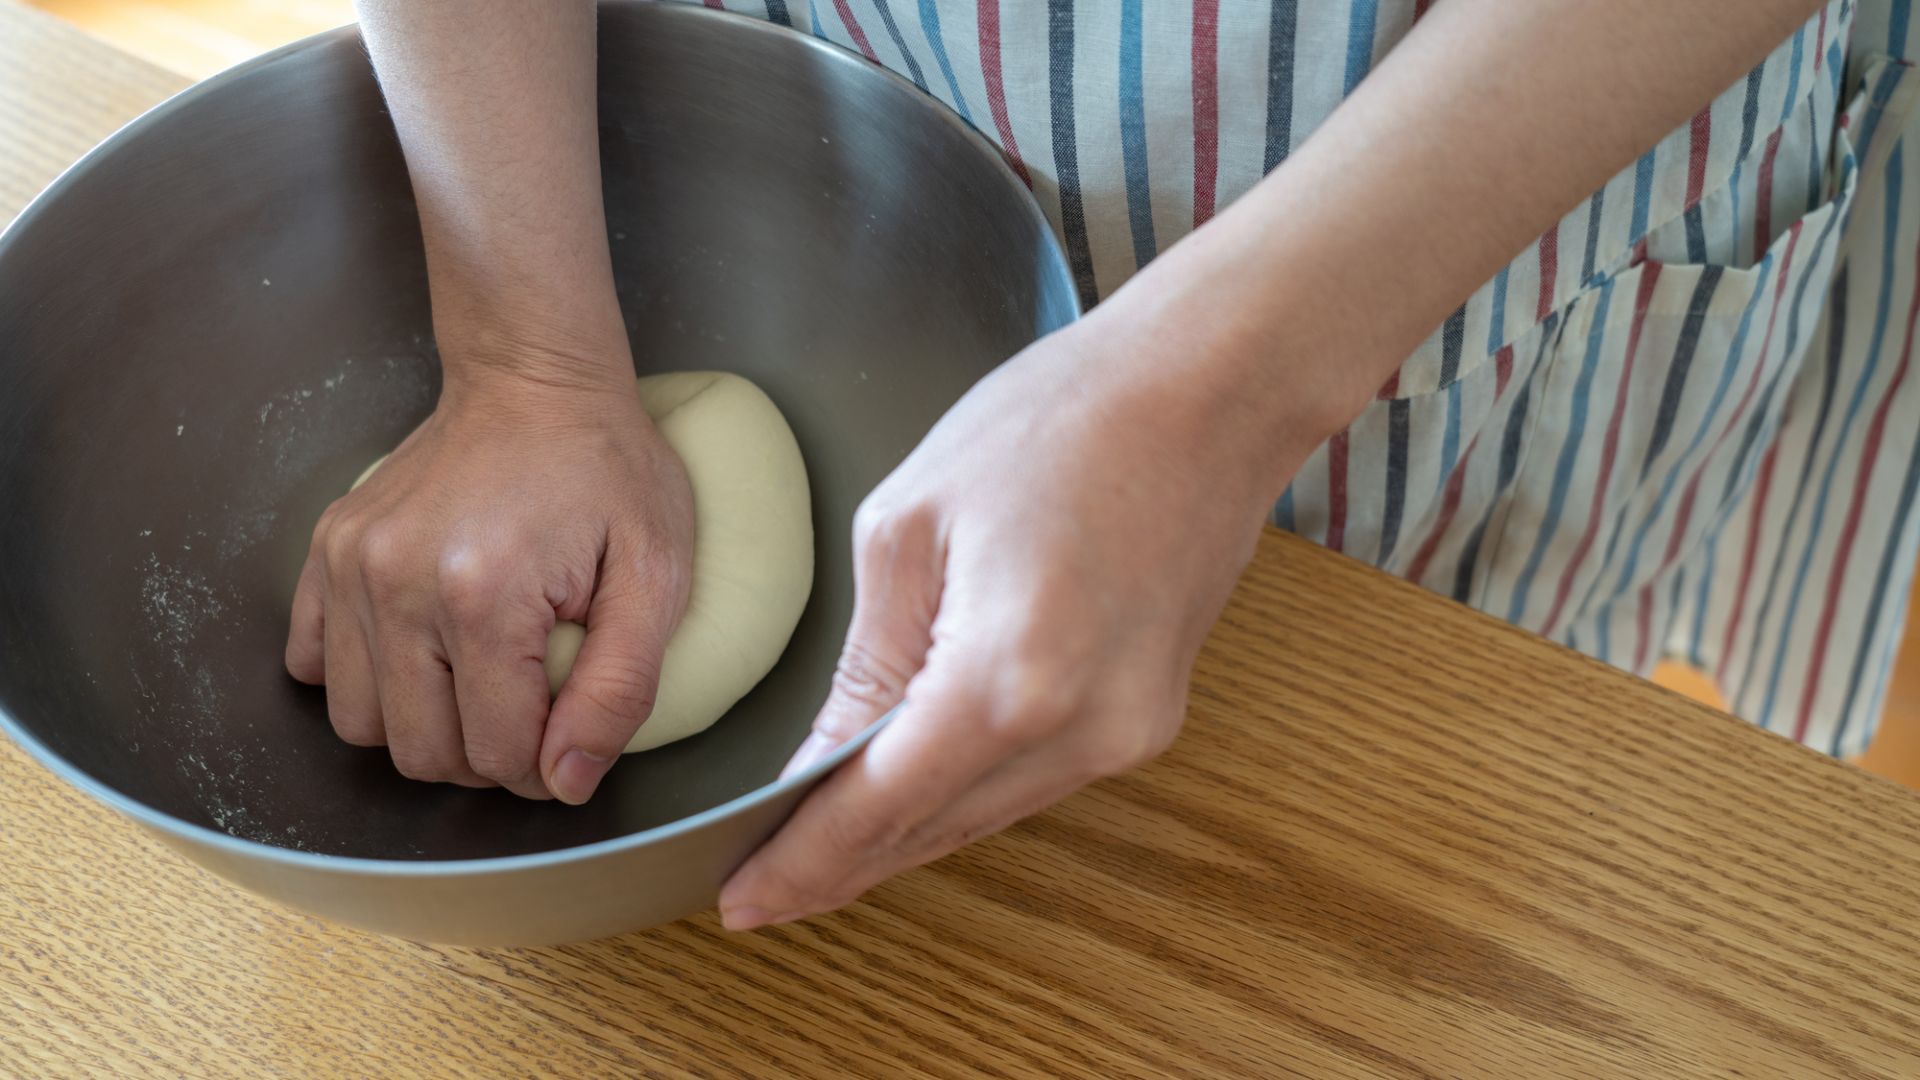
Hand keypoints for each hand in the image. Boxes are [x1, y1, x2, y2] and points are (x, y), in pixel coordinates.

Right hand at [285, 356, 693, 802]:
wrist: (536, 381)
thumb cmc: (607, 471)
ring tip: (479, 682)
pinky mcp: (326, 552)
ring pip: (361, 724)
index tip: (571, 733)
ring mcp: (350, 566)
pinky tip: (423, 651)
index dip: (544, 768)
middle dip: (484, 757)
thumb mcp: (656, 576)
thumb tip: (568, 783)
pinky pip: (313, 665)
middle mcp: (398, 584)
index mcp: (484, 595)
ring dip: (423, 726)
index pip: (495, 754)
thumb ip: (619, 689)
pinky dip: (366, 680)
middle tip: (530, 710)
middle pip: (421, 752)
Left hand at [718, 298, 1308, 930]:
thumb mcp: (911, 526)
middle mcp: (1080, 731)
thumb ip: (866, 664)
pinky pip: (1033, 783)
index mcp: (1008, 678)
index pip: (878, 808)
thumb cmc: (1060, 422)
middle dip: (840, 864)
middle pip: (933, 830)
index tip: (742, 900)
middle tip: (759, 887)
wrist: (1210, 388)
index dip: (802, 863)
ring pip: (984, 817)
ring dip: (901, 835)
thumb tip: (822, 760)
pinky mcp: (1150, 717)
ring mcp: (1128, 732)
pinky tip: (909, 796)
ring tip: (814, 852)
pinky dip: (963, 795)